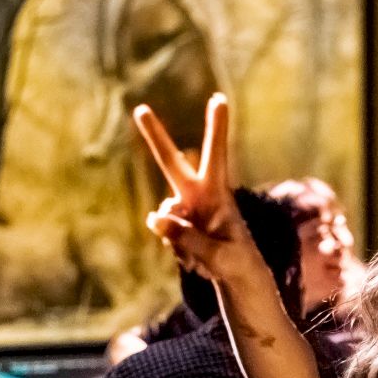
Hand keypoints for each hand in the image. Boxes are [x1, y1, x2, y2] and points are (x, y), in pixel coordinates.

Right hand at [132, 93, 260, 284]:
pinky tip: (195, 259)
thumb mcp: (216, 256)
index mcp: (217, 194)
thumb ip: (186, 238)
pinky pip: (164, 236)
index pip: (217, 156)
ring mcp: (184, 210)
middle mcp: (197, 196)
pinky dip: (177, 252)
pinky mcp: (176, 226)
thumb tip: (155, 218)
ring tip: (203, 257)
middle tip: (141, 109)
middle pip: (171, 163)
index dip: (217, 129)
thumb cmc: (236, 264)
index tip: (219, 99)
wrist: (237, 278)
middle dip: (155, 137)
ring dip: (179, 242)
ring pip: (163, 218)